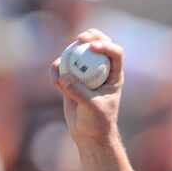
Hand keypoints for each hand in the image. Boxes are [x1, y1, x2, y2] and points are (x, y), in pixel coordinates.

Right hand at [50, 29, 124, 144]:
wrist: (88, 133)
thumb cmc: (98, 122)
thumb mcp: (92, 108)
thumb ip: (79, 92)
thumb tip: (65, 77)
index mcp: (114, 76)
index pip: (116, 54)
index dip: (106, 46)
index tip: (92, 46)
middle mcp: (101, 71)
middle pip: (99, 44)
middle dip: (91, 36)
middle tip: (79, 38)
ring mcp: (86, 73)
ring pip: (78, 53)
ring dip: (67, 54)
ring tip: (61, 69)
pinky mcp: (71, 79)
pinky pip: (61, 67)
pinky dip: (56, 71)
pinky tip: (56, 82)